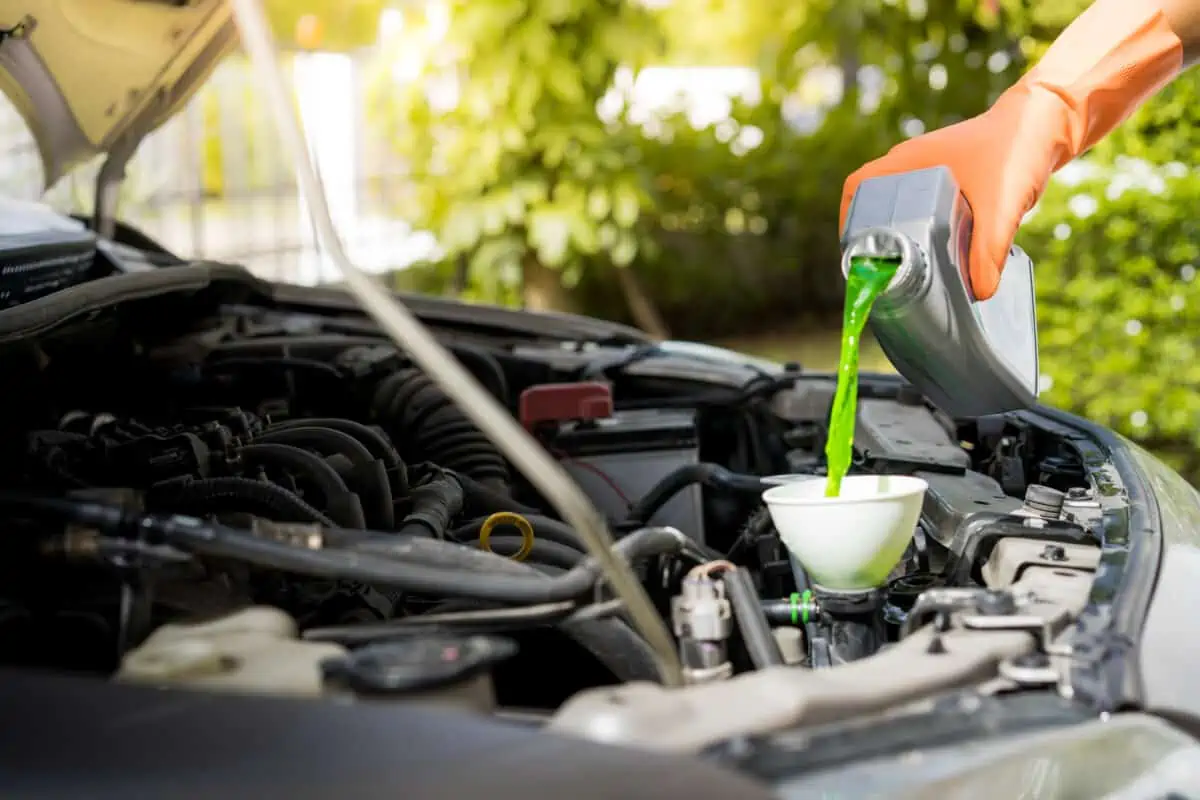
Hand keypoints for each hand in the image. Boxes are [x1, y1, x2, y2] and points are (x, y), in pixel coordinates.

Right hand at [839, 86, 1071, 299]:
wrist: (1050, 120)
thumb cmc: (1017, 149)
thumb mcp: (1001, 205)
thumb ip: (989, 251)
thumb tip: (979, 294)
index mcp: (909, 161)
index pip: (858, 187)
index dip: (849, 219)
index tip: (854, 251)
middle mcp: (913, 163)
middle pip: (876, 202)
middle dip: (874, 235)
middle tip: (882, 268)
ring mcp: (932, 169)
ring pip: (901, 205)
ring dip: (899, 232)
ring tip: (906, 266)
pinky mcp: (952, 179)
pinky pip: (924, 205)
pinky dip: (922, 228)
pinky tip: (937, 251)